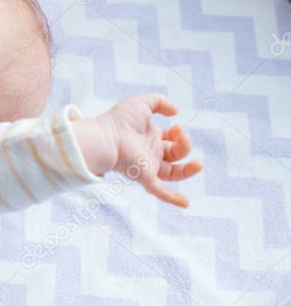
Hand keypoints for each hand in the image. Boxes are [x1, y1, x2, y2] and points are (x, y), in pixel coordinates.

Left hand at [75, 93, 202, 207]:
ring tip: (199, 163)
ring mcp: (148, 166)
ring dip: (189, 170)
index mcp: (150, 137)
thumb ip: (160, 102)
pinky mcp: (145, 177)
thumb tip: (176, 112)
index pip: (172, 139)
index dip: (179, 134)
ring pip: (175, 173)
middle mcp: (150, 153)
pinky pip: (160, 192)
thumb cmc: (119, 120)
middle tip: (179, 134)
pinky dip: (173, 198)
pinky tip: (186, 204)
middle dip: (185, 145)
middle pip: (176, 154)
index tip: (176, 126)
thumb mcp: (142, 103)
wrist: (106, 136)